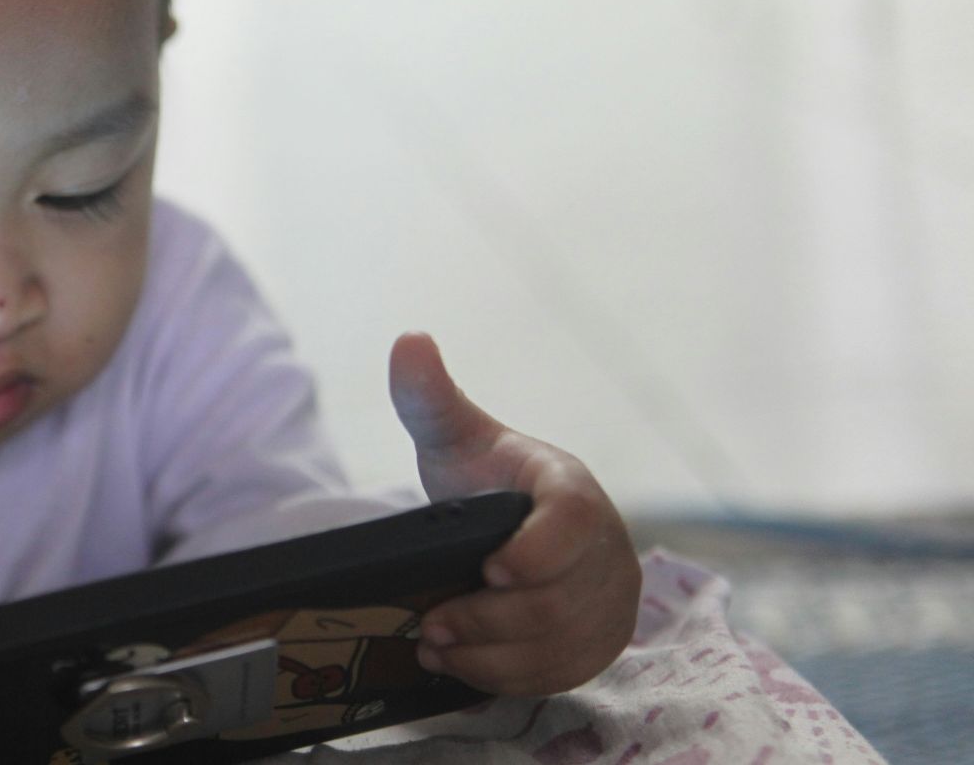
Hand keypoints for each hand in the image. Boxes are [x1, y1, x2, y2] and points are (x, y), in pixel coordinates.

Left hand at [387, 332, 640, 696]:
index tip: (487, 569)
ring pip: (557, 647)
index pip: (575, 524)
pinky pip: (558, 674)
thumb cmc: (488, 478)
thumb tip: (409, 341)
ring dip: (489, 654)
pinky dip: (505, 677)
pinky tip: (460, 664)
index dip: (535, 554)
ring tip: (437, 645)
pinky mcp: (598, 643)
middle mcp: (607, 550)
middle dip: (488, 619)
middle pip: (558, 602)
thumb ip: (429, 398)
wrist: (516, 523)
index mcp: (573, 492)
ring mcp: (609, 601)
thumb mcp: (455, 437)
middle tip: (434, 623)